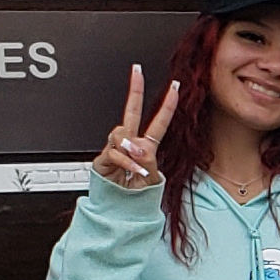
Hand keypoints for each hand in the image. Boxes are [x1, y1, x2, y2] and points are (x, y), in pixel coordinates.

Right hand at [90, 66, 180, 189]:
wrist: (120, 208)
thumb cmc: (136, 194)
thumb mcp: (151, 178)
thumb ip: (148, 160)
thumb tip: (136, 146)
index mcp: (146, 146)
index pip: (159, 122)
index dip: (167, 105)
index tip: (175, 87)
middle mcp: (130, 144)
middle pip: (132, 111)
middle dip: (135, 90)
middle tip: (137, 71)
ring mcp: (116, 149)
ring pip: (122, 134)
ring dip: (131, 148)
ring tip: (138, 165)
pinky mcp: (103, 158)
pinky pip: (114, 152)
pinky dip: (125, 162)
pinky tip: (132, 170)